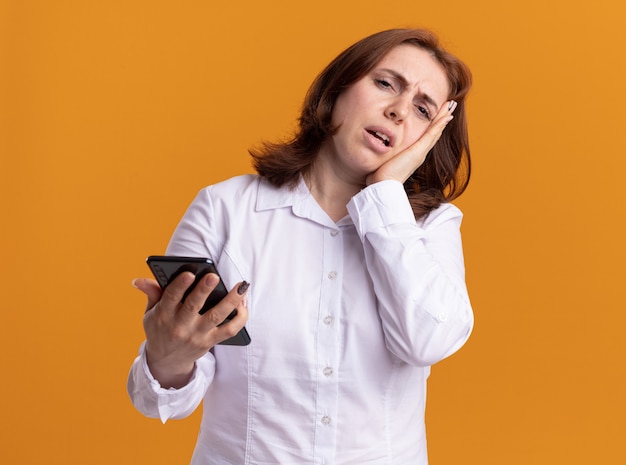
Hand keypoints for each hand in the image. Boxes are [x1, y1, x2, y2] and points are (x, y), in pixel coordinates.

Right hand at [132, 272, 248, 387]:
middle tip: (214, 276)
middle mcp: (180, 326)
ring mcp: (197, 335)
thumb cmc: (160, 329)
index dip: (180, 286)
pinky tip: (243, 303)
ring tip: (241, 286)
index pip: (170, 298)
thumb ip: (152, 294)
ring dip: (230, 301)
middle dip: (204, 291)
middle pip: (194, 307)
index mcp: (163, 316)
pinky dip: (240, 318)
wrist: (166, 362)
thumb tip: (140, 280)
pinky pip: (229, 330)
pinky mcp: (210, 342)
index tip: (189, 273)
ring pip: (216, 317)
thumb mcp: (150, 314)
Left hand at [366, 100, 456, 185]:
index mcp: (412, 156)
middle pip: (433, 134)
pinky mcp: (418, 152)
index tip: (438, 116)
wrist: (384, 187)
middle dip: (441, 120)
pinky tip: (446, 116)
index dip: (432, 127)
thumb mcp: (384, 162)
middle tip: (449, 108)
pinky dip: (439, 125)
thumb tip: (379, 154)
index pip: (425, 138)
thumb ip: (385, 156)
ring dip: (443, 119)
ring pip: (435, 132)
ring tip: (450, 107)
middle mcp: (419, 154)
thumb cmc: (380, 178)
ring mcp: (420, 153)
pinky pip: (431, 135)